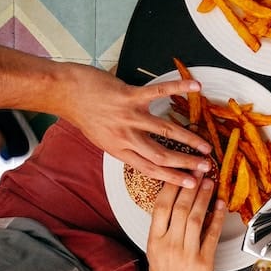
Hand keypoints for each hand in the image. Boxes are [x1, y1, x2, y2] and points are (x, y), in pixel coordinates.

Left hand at [59, 63, 213, 187]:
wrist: (64, 92)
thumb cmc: (84, 114)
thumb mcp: (103, 139)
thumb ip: (125, 147)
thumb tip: (146, 154)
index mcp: (119, 150)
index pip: (150, 169)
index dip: (173, 178)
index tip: (191, 184)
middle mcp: (126, 137)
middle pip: (162, 155)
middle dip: (187, 163)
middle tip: (206, 167)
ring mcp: (129, 116)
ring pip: (165, 131)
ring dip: (189, 139)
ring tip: (206, 145)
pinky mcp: (129, 96)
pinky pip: (159, 92)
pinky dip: (179, 88)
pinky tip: (196, 87)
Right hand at [146, 178, 224, 270]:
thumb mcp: (156, 249)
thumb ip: (164, 226)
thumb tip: (176, 199)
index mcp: (155, 240)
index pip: (161, 207)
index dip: (172, 187)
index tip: (180, 172)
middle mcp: (169, 244)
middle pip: (180, 209)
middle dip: (191, 186)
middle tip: (199, 170)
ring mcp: (187, 253)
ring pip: (196, 218)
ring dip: (204, 198)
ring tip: (210, 183)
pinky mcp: (204, 261)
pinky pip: (212, 235)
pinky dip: (218, 218)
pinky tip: (221, 205)